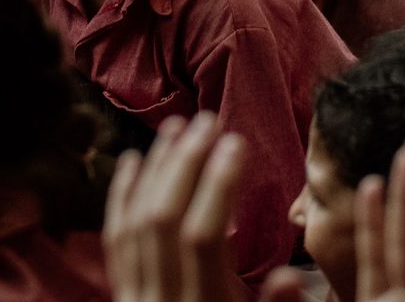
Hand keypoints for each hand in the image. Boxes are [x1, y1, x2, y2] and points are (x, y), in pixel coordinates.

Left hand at [105, 113, 248, 301]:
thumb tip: (290, 275)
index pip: (204, 237)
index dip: (218, 186)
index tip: (236, 142)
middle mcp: (162, 300)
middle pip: (163, 221)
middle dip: (185, 164)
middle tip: (207, 121)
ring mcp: (135, 298)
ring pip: (135, 226)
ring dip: (155, 170)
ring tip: (176, 126)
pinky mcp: (122, 296)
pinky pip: (114, 244)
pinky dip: (120, 199)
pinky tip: (131, 162)